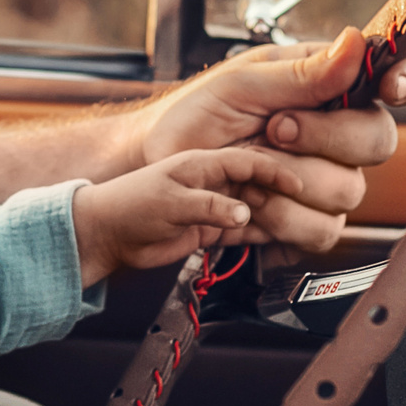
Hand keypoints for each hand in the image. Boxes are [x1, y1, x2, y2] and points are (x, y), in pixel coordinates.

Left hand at [70, 146, 319, 284]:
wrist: (108, 235)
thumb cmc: (129, 204)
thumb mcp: (169, 200)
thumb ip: (208, 206)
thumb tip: (245, 213)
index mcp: (207, 162)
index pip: (253, 160)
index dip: (278, 170)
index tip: (296, 184)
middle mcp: (218, 183)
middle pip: (266, 185)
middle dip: (284, 195)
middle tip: (297, 209)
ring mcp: (219, 207)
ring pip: (263, 210)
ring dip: (279, 218)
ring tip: (296, 228)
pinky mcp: (215, 230)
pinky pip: (251, 233)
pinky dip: (268, 239)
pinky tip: (284, 244)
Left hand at [130, 29, 405, 244]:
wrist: (162, 168)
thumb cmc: (197, 114)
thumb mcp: (241, 83)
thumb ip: (303, 73)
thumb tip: (355, 43)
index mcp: (331, 85)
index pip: (396, 76)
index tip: (391, 87)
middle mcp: (339, 133)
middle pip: (379, 140)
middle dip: (323, 136)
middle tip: (275, 128)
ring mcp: (328, 179)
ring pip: (350, 190)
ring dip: (291, 178)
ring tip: (250, 164)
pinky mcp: (309, 221)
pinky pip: (324, 229)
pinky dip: (282, 217)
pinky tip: (254, 198)